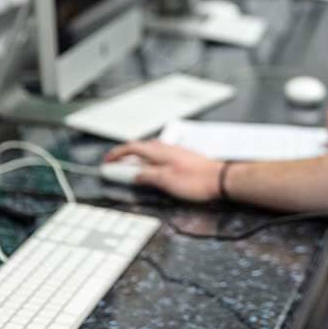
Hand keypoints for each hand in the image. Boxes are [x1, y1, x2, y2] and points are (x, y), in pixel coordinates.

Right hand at [104, 141, 222, 201]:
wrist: (220, 180)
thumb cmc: (196, 180)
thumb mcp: (164, 180)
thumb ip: (146, 176)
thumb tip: (133, 174)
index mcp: (159, 151)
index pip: (132, 148)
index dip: (117, 154)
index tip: (107, 161)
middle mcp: (166, 149)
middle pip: (139, 149)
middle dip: (125, 157)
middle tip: (115, 168)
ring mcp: (174, 153)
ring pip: (149, 153)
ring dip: (136, 160)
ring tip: (129, 172)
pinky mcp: (181, 160)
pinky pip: (158, 158)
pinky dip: (148, 163)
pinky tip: (151, 173)